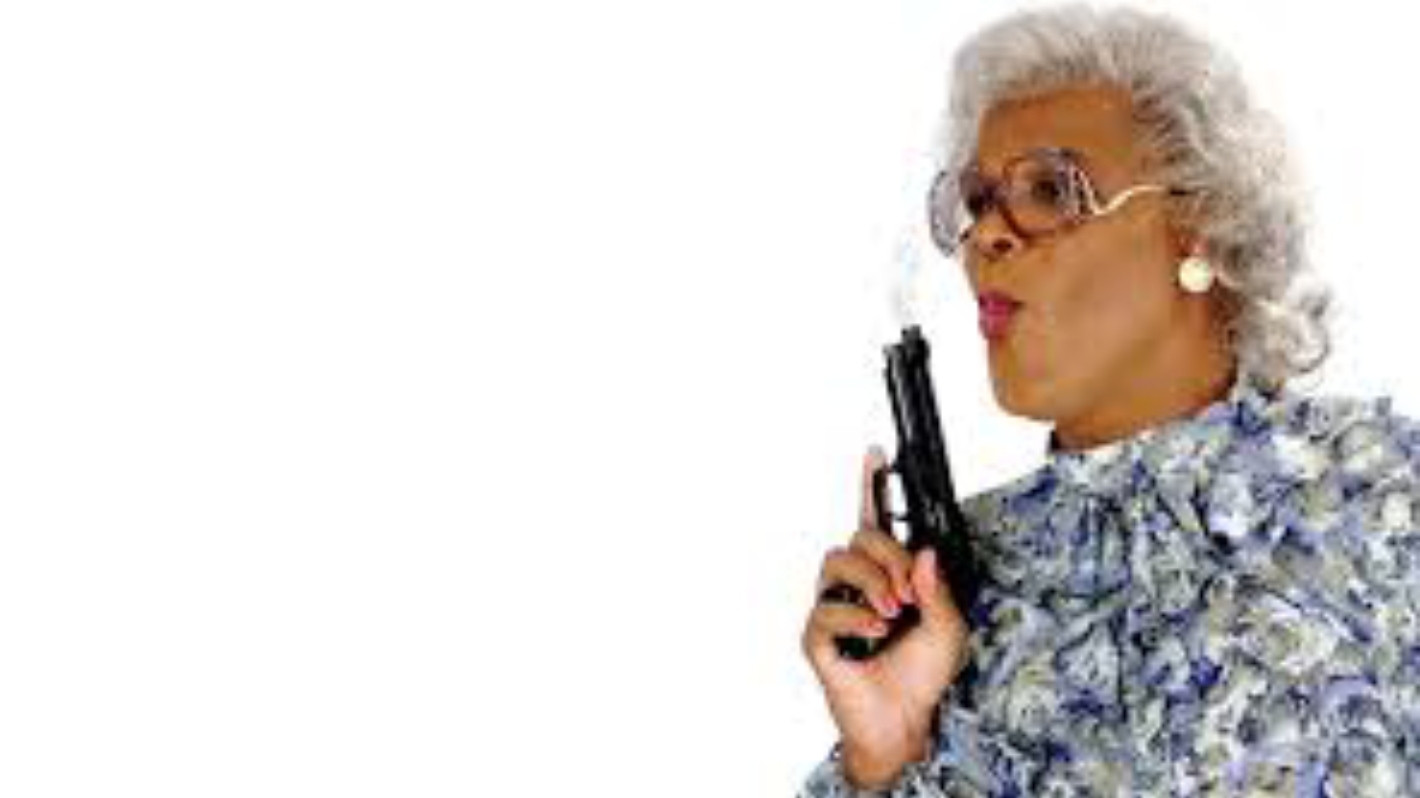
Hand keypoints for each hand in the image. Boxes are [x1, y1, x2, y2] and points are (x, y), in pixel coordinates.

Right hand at [800, 446, 969, 787]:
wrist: (906, 721)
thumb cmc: (923, 673)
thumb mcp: (949, 628)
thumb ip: (938, 589)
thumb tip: (921, 553)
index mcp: (887, 574)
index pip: (874, 520)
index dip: (871, 484)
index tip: (876, 452)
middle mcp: (855, 584)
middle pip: (858, 536)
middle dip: (889, 556)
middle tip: (910, 592)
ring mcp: (832, 608)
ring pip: (836, 561)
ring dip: (872, 581)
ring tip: (894, 612)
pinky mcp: (816, 638)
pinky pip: (825, 609)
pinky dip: (855, 617)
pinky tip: (875, 632)